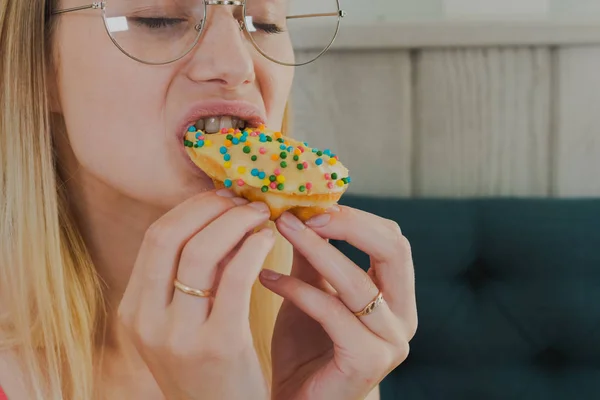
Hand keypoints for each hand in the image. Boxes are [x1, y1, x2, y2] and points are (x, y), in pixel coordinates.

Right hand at [118, 189, 273, 399]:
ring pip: (200, 252)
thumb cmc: (208, 368)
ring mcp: (178, 335)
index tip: (221, 196)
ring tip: (260, 215)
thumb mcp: (183, 322)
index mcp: (134, 309)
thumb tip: (219, 217)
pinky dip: (252, 249)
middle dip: (210, 207)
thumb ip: (191, 277)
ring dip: (234, 222)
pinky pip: (235, 279)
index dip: (191, 208)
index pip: (156, 237)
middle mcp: (146, 320)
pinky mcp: (217, 345)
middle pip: (171, 236)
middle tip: (243, 199)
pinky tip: (267, 240)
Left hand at [260, 207, 416, 399]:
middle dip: (348, 225)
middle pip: (394, 251)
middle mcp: (403, 317)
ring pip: (359, 282)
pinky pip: (333, 313)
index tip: (314, 204)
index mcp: (396, 296)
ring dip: (316, 250)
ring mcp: (390, 342)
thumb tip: (300, 210)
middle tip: (303, 213)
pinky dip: (298, 290)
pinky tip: (267, 277)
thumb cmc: (305, 349)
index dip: (356, 216)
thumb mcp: (311, 291)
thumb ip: (313, 256)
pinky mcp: (366, 362)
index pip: (393, 240)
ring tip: (280, 230)